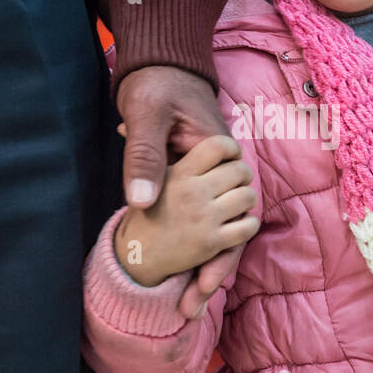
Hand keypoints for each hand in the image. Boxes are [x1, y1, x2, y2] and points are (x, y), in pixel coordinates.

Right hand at [113, 134, 258, 287]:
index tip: (229, 156)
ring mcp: (203, 218)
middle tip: (235, 180)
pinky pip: (247, 226)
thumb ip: (152, 156)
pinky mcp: (211, 243)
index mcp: (178, 173)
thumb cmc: (145, 213)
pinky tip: (239, 223)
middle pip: (239, 171)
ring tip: (236, 200)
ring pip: (247, 197)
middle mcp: (192, 193)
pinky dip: (248, 223)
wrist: (136, 254)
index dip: (230, 148)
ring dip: (246, 198)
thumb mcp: (147, 180)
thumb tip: (122, 128)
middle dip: (242, 174)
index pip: (217, 147)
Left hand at [116, 65, 250, 317]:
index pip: (232, 218)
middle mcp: (226, 173)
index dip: (218, 258)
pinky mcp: (199, 181)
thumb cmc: (157, 86)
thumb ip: (144, 156)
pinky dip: (195, 247)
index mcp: (222, 158)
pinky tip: (180, 275)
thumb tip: (140, 202)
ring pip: (221, 231)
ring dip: (205, 267)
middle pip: (231, 233)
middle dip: (211, 274)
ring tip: (187, 308)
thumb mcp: (146, 116)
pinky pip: (205, 218)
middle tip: (189, 310)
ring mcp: (214, 178)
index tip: (199, 286)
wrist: (163, 62)